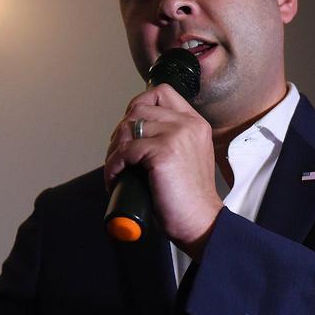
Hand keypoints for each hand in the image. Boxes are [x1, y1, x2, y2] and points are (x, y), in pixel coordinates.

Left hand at [104, 85, 221, 256]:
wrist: (201, 222)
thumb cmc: (189, 198)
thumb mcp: (187, 157)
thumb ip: (171, 139)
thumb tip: (134, 133)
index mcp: (195, 123)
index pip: (161, 93)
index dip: (138, 105)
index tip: (130, 129)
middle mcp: (188, 124)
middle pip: (138, 108)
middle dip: (120, 132)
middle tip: (118, 156)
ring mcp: (177, 136)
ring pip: (128, 128)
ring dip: (114, 150)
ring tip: (116, 169)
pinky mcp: (164, 152)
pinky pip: (125, 150)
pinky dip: (114, 165)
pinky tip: (116, 178)